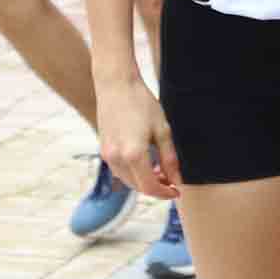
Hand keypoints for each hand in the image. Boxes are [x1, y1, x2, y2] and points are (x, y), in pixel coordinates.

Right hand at [95, 76, 179, 200]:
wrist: (116, 85)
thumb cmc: (141, 104)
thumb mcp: (163, 131)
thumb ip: (170, 159)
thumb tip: (176, 180)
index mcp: (133, 154)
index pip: (149, 187)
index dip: (164, 193)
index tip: (176, 191)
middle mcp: (116, 158)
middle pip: (138, 187)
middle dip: (156, 188)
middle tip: (171, 181)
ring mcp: (107, 154)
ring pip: (127, 180)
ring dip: (144, 181)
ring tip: (160, 171)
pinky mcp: (103, 149)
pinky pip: (119, 170)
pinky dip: (133, 173)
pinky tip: (146, 163)